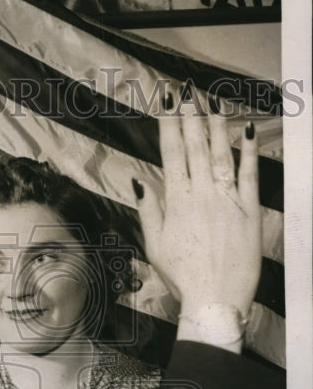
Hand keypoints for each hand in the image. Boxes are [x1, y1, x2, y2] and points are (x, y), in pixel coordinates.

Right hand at [134, 97, 261, 318]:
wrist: (214, 298)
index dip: (168, 124)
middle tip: (187, 90)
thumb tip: (138, 182)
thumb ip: (148, 212)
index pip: (171, 153)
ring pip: (221, 153)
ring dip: (216, 125)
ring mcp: (227, 199)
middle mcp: (201, 194)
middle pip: (195, 146)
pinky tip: (247, 131)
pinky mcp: (249, 209)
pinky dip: (249, 150)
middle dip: (190, 115)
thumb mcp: (155, 247)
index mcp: (176, 202)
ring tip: (212, 101)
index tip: (166, 101)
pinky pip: (249, 173)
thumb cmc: (182, 277)